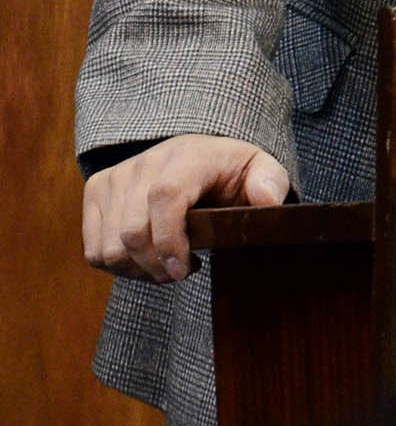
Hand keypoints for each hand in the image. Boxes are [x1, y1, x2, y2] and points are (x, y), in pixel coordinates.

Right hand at [82, 133, 289, 282]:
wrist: (198, 153)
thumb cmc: (230, 170)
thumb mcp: (260, 170)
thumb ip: (271, 182)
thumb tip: (268, 202)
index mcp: (189, 155)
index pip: (164, 197)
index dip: (169, 241)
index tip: (187, 270)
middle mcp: (147, 161)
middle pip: (132, 232)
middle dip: (158, 267)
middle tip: (183, 271)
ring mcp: (118, 175)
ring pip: (110, 247)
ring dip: (139, 271)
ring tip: (168, 264)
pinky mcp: (98, 190)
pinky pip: (94, 249)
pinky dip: (118, 266)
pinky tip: (146, 258)